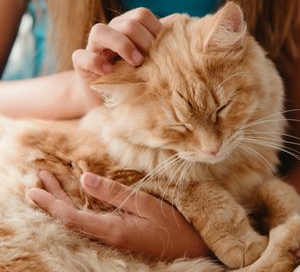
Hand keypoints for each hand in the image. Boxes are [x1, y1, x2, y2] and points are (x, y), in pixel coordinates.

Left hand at [28, 170, 207, 259]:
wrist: (187, 246)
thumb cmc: (170, 224)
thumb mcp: (144, 204)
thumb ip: (113, 193)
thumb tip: (84, 178)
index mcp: (112, 229)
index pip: (71, 216)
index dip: (51, 203)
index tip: (34, 189)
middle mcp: (106, 236)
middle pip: (70, 219)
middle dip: (51, 200)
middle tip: (36, 182)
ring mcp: (111, 237)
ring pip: (77, 220)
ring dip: (61, 202)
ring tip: (49, 186)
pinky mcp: (116, 234)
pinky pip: (87, 221)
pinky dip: (74, 208)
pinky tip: (72, 200)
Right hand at [72, 7, 175, 112]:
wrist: (108, 100)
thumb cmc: (134, 80)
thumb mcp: (150, 65)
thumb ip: (161, 48)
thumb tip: (183, 31)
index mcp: (127, 30)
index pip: (141, 15)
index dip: (154, 30)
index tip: (163, 52)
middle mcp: (111, 34)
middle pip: (126, 22)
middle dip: (142, 40)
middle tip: (149, 60)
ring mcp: (94, 48)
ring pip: (100, 30)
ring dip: (121, 45)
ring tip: (136, 63)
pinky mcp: (81, 65)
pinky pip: (82, 56)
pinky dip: (95, 62)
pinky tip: (109, 72)